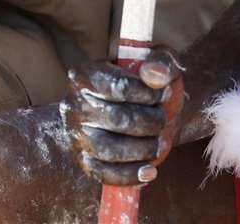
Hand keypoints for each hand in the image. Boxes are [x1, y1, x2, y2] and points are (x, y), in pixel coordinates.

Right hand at [61, 46, 185, 185]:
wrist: (148, 109)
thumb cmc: (151, 82)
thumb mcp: (160, 62)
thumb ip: (161, 63)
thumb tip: (154, 75)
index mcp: (87, 74)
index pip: (118, 87)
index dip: (147, 94)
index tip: (164, 94)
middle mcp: (74, 104)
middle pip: (117, 119)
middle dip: (149, 122)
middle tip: (162, 119)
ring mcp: (76, 134)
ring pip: (109, 150)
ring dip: (142, 149)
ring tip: (157, 143)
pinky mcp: (83, 160)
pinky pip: (103, 174)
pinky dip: (130, 176)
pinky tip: (149, 171)